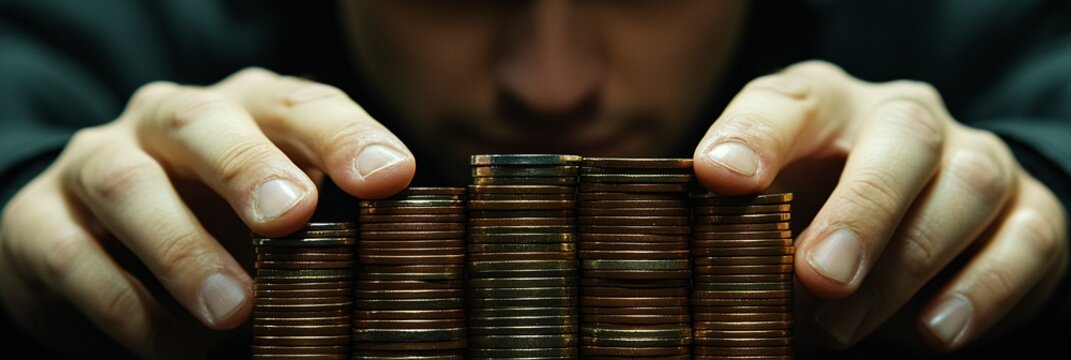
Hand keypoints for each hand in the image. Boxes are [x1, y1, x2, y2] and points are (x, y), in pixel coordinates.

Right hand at [0, 68, 415, 357]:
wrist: (88, 237)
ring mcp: (96, 163)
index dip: (344, 136)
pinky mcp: (40, 220)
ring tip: (235, 312)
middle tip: (289, 217)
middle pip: (204, 123)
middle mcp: (167, 122)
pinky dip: (125, 305)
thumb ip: (325, 221)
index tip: (390, 176)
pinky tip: (178, 349)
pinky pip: (71, 254)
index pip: (298, 105)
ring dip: (184, 249)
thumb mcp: (274, 212)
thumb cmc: (214, 219)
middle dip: (248, 167)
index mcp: (243, 111)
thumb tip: (402, 261)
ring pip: (129, 185)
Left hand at [693, 61, 1067, 352]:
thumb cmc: (818, 208)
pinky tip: (933, 331)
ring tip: (843, 328)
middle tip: (818, 276)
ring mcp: (975, 158)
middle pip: (902, 136)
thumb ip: (741, 222)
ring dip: (904, 266)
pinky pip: (1025, 241)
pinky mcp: (1030, 210)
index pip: (790, 100)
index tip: (719, 177)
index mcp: (825, 105)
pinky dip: (980, 291)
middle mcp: (905, 117)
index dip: (754, 134)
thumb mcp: (771, 208)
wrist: (915, 217)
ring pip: (967, 187)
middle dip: (861, 209)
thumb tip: (704, 271)